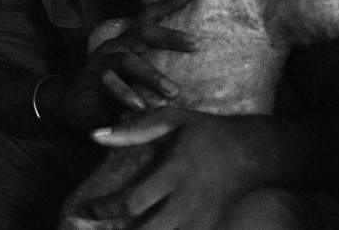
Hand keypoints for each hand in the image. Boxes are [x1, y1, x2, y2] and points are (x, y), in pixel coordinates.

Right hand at [52, 0, 197, 128]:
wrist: (71, 106)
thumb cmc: (111, 94)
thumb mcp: (135, 80)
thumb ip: (154, 76)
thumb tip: (193, 79)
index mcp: (127, 43)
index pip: (147, 18)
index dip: (167, 5)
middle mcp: (115, 46)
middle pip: (142, 33)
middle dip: (169, 37)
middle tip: (195, 44)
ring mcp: (100, 61)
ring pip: (128, 60)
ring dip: (152, 76)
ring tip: (173, 91)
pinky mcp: (89, 78)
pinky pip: (109, 82)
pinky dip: (127, 94)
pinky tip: (141, 106)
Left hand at [89, 107, 268, 229]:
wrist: (253, 154)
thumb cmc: (206, 133)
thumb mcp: (172, 120)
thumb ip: (134, 128)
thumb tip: (95, 135)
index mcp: (175, 173)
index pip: (133, 202)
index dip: (104, 210)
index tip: (85, 209)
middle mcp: (188, 203)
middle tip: (94, 228)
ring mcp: (201, 221)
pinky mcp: (210, 229)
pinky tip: (142, 229)